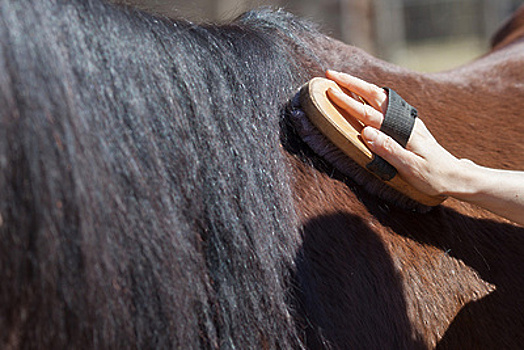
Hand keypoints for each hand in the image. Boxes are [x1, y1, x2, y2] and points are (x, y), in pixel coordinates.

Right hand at [325, 70, 462, 197]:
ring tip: (342, 79)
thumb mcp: (410, 167)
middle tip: (330, 74)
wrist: (455, 176)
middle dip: (350, 82)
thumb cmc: (433, 176)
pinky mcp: (406, 125)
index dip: (348, 101)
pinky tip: (364, 96)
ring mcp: (406, 121)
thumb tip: (365, 131)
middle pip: (374, 94)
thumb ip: (387, 148)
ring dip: (359, 86)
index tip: (330, 91)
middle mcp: (403, 120)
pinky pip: (384, 104)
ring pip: (380, 97)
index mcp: (401, 130)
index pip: (368, 112)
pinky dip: (369, 95)